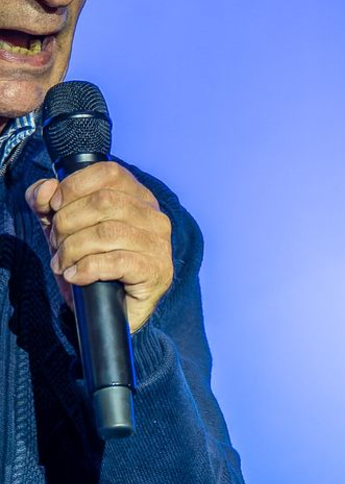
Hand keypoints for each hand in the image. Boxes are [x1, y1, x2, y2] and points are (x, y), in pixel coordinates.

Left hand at [25, 162, 173, 333]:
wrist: (111, 311)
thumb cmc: (91, 264)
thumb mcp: (62, 228)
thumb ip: (47, 203)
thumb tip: (46, 189)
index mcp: (137, 197)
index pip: (109, 172)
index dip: (74, 186)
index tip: (55, 208)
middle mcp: (154, 216)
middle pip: (103, 202)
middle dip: (67, 223)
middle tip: (57, 244)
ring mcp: (159, 244)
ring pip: (107, 232)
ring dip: (73, 249)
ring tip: (63, 264)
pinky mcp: (157, 271)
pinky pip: (116, 261)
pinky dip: (87, 269)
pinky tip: (77, 276)